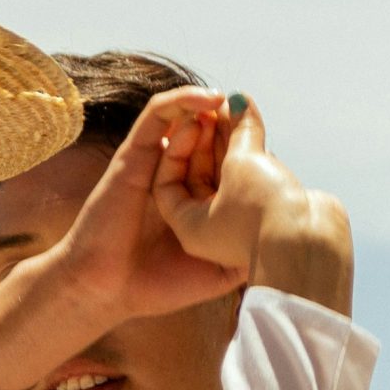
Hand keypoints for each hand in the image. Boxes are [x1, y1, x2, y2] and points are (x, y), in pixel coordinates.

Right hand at [0, 87, 245, 389]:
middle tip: (249, 112)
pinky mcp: (134, 154)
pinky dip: (182, 100)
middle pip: (206, 136)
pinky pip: (158, 115)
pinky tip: (209, 99)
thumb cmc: (157, 287)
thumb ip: (248, 257)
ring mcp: (152, 165)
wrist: (107, 290)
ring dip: (208, 107)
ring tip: (230, 104)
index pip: (223, 163)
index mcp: (193, 202)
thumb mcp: (221, 273)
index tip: (266, 142)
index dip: (243, 147)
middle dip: (228, 123)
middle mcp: (173, 179)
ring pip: (185, 121)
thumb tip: (282, 241)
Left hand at [154, 96, 353, 314]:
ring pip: (229, 176)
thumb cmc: (263, 213)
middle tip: (218, 105)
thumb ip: (239, 131)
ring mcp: (241, 224)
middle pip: (201, 175)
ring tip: (237, 108)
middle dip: (208, 140)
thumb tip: (239, 100)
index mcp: (190, 228)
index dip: (180, 146)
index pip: (170, 181)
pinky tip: (256, 129)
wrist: (312, 248)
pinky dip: (252, 157)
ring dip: (231, 143)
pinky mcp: (267, 217)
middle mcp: (212, 228)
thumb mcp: (241, 164)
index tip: (197, 120)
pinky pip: (252, 181)